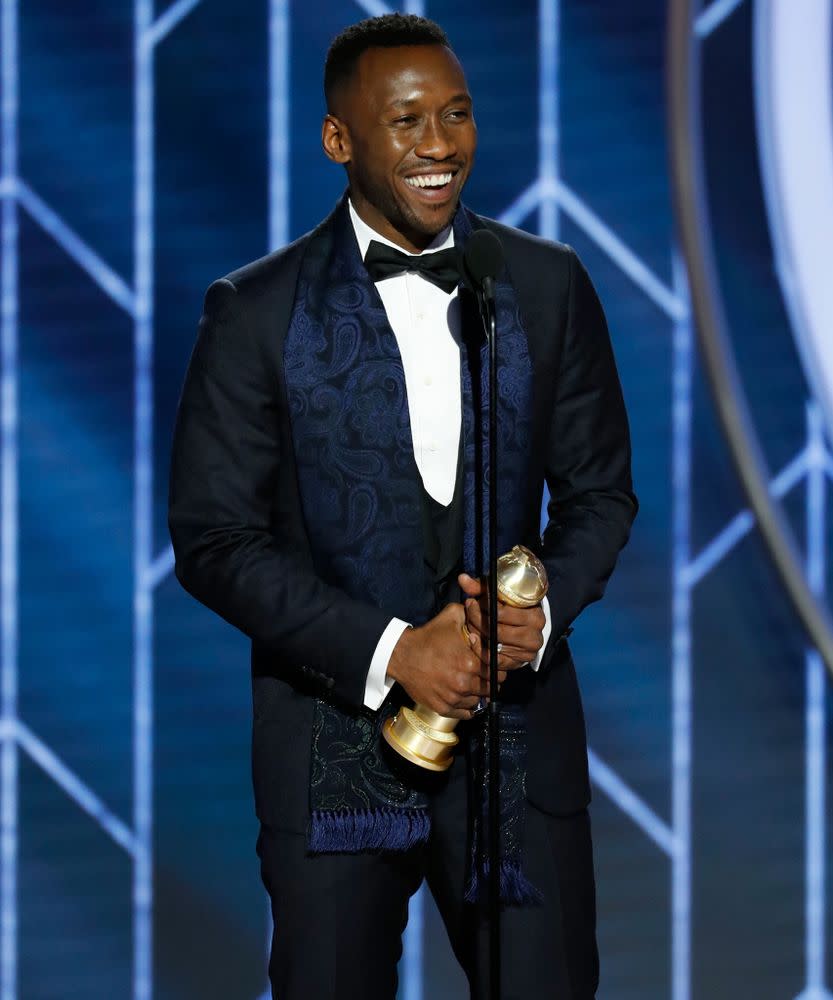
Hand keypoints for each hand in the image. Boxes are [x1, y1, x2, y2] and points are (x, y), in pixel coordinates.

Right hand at [386, 604, 500, 718]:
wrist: (402, 655)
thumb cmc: (427, 637)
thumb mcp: (450, 617)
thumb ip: (470, 612)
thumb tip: (481, 608)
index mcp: (470, 663)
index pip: (497, 671)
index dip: (496, 667)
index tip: (490, 663)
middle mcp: (464, 683)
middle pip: (490, 688)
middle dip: (489, 680)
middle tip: (483, 674)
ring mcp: (453, 698)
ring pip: (478, 701)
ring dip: (478, 693)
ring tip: (471, 684)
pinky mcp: (442, 708)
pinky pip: (465, 713)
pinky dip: (467, 707)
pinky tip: (464, 697)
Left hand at [458, 573, 544, 670]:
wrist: (525, 627)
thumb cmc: (510, 607)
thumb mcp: (499, 594)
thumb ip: (481, 587)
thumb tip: (462, 578)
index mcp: (535, 615)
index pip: (502, 612)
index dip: (483, 607)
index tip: (471, 602)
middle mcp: (535, 635)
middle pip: (497, 630)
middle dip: (478, 622)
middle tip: (468, 615)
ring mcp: (528, 652)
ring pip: (495, 644)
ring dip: (477, 635)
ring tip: (469, 626)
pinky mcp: (518, 663)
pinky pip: (494, 660)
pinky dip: (481, 651)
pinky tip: (473, 640)